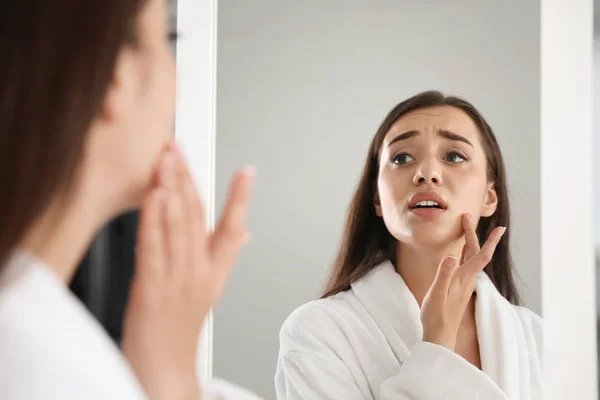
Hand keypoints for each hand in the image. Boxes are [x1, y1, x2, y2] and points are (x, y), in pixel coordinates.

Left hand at [121, 145, 255, 399]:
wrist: (164, 369)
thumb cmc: (179, 329)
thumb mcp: (208, 290)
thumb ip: (224, 255)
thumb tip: (244, 231)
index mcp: (214, 272)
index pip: (233, 229)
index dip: (241, 199)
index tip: (247, 172)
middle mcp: (199, 273)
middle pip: (198, 218)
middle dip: (189, 179)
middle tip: (180, 149)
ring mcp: (177, 282)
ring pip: (177, 227)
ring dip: (171, 189)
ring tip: (168, 161)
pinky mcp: (151, 291)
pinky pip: (153, 249)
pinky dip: (154, 220)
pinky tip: (154, 197)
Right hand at [420, 214, 504, 350]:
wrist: (440, 335)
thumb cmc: (436, 316)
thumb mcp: (436, 293)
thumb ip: (443, 274)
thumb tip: (451, 255)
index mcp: (463, 278)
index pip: (481, 256)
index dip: (491, 241)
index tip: (500, 228)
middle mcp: (467, 280)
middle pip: (474, 253)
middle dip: (472, 234)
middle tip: (467, 217)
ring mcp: (463, 284)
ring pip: (470, 258)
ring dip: (469, 242)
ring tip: (466, 230)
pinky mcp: (457, 287)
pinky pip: (464, 265)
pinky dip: (463, 253)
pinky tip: (459, 253)